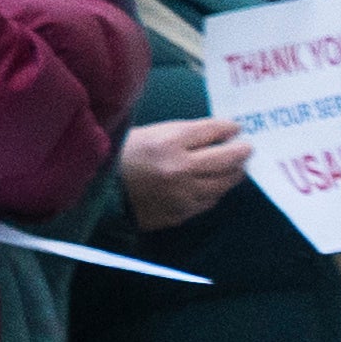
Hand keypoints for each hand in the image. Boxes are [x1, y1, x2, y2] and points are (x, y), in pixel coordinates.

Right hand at [116, 114, 253, 230]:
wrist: (96, 192)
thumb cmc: (122, 156)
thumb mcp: (151, 133)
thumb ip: (187, 132)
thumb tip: (223, 133)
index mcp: (169, 143)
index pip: (214, 130)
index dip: (230, 128)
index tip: (235, 128)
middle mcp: (180, 169)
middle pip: (228, 159)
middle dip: (241, 152)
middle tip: (244, 149)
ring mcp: (182, 195)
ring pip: (224, 184)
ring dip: (232, 173)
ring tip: (231, 167)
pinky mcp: (179, 214)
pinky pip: (208, 202)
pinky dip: (213, 191)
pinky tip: (210, 185)